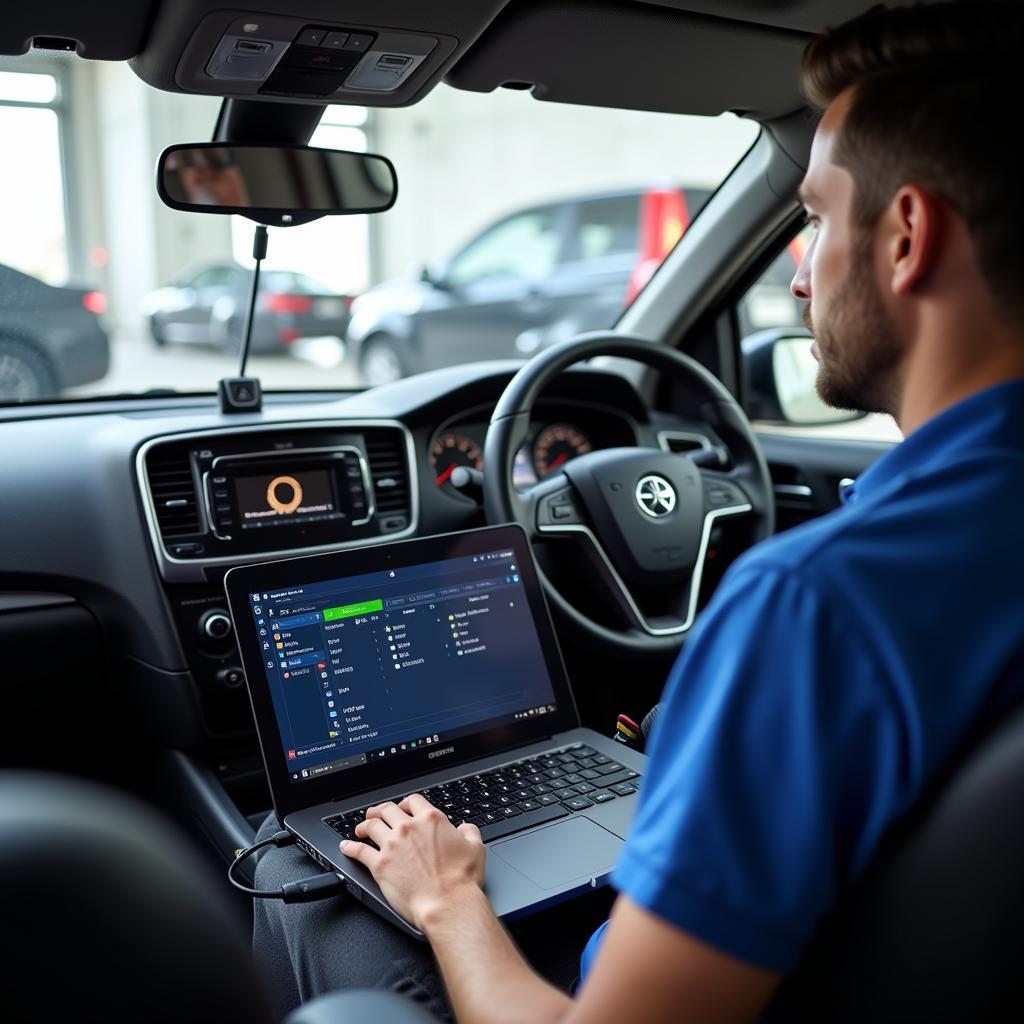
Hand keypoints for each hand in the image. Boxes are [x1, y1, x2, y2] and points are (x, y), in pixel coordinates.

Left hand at [342, 794, 485, 930]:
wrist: (447, 903)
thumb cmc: (461, 880)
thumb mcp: (475, 847)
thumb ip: (469, 832)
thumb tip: (465, 828)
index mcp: (430, 820)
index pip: (412, 801)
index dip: (405, 803)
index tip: (402, 808)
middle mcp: (408, 828)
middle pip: (387, 810)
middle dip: (380, 810)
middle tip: (375, 814)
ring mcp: (391, 845)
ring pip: (371, 826)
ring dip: (364, 825)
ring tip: (361, 828)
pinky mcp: (379, 865)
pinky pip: (359, 851)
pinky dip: (350, 847)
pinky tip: (346, 846)